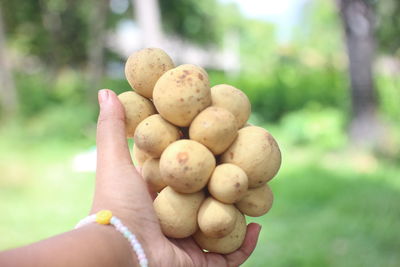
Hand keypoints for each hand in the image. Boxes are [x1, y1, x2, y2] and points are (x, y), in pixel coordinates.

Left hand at [92, 89, 260, 266]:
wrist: (120, 251)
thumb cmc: (116, 206)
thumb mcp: (114, 160)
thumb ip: (112, 127)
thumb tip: (106, 90)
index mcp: (160, 194)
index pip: (189, 172)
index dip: (206, 157)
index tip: (224, 140)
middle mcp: (175, 217)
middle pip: (209, 197)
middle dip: (229, 183)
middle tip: (248, 166)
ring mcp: (189, 241)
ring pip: (223, 224)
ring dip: (241, 211)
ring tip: (258, 194)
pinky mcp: (199, 262)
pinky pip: (230, 256)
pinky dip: (245, 245)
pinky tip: (257, 226)